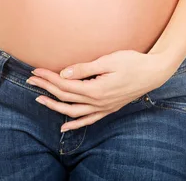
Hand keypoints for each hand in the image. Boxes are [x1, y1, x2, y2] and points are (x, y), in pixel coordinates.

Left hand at [27, 50, 175, 131]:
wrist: (154, 72)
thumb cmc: (132, 62)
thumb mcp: (108, 61)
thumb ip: (85, 69)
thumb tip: (64, 74)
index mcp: (96, 89)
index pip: (65, 85)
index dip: (48, 77)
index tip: (36, 71)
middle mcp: (98, 102)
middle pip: (65, 97)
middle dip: (46, 88)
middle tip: (31, 80)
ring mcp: (104, 108)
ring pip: (73, 112)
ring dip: (55, 106)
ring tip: (40, 99)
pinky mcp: (108, 109)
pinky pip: (88, 120)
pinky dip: (75, 124)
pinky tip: (64, 126)